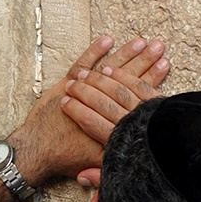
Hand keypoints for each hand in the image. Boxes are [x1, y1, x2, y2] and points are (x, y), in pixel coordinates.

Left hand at [10, 36, 169, 186]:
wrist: (35, 152)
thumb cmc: (67, 159)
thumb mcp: (100, 161)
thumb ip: (121, 154)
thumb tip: (144, 150)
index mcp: (116, 122)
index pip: (138, 95)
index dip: (154, 79)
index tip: (165, 64)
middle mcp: (103, 104)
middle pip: (129, 78)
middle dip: (146, 61)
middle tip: (158, 46)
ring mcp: (83, 92)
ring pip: (109, 69)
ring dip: (127, 54)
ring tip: (141, 41)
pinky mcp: (66, 85)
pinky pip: (83, 63)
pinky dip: (95, 51)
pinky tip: (108, 40)